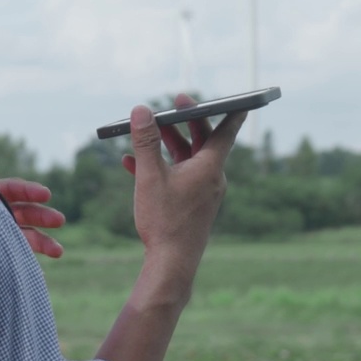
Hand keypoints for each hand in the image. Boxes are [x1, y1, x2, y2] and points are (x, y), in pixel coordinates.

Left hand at [0, 150, 65, 257]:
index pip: (14, 189)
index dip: (30, 191)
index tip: (46, 194)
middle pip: (24, 213)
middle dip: (43, 216)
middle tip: (59, 220)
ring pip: (23, 236)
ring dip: (42, 242)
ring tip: (58, 251)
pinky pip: (10, 254)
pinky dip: (24, 259)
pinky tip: (36, 268)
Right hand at [120, 94, 245, 270]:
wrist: (172, 264)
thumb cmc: (165, 220)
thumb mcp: (150, 176)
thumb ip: (146, 141)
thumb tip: (141, 110)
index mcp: (209, 167)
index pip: (225, 130)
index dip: (225, 110)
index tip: (228, 96)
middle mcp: (211, 178)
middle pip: (202, 141)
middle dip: (186, 122)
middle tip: (175, 103)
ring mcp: (202, 192)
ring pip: (187, 159)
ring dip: (167, 144)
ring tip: (145, 132)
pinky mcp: (191, 204)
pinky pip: (178, 177)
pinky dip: (161, 166)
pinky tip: (132, 164)